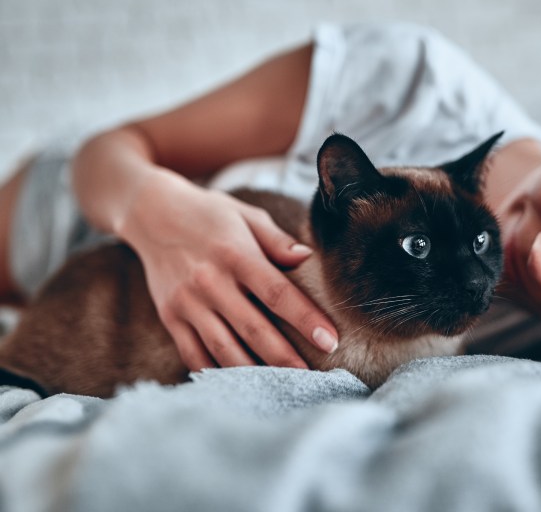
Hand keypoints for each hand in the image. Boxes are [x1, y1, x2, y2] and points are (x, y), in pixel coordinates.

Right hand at [119, 170, 338, 370]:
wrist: (151, 212)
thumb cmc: (210, 214)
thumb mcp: (246, 215)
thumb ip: (277, 240)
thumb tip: (308, 258)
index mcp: (236, 254)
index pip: (277, 293)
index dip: (305, 319)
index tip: (329, 340)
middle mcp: (210, 281)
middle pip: (253, 329)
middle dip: (285, 357)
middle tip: (311, 377)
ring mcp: (187, 302)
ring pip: (224, 349)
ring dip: (253, 372)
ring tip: (280, 387)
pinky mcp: (170, 317)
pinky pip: (194, 354)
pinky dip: (216, 373)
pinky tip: (239, 385)